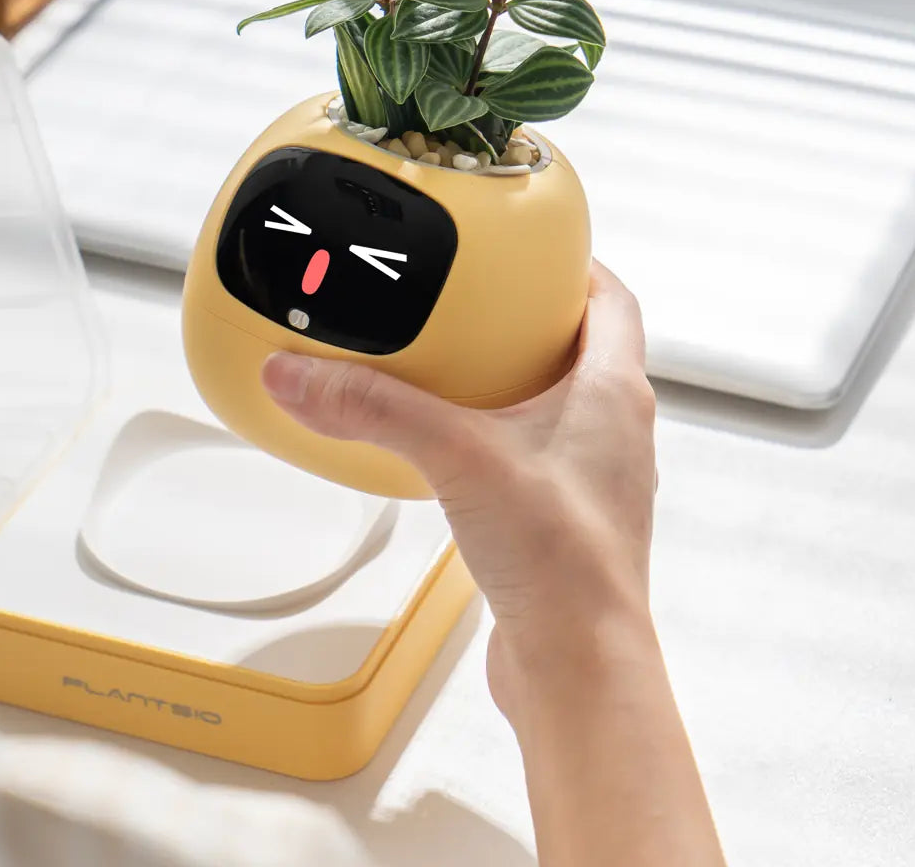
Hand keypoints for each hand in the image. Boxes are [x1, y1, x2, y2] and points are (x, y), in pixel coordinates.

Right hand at [261, 261, 656, 723]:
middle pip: (584, 348)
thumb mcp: (458, 457)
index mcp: (615, 392)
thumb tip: (300, 372)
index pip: (614, 298)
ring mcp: (593, 480)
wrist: (580, 668)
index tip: (529, 247)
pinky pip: (536, 457)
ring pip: (560, 405)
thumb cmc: (561, 564)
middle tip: (473, 301)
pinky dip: (498, 437)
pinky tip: (448, 448)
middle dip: (530, 319)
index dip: (574, 265)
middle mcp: (615, 431)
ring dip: (513, 380)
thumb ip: (375, 408)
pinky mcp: (565, 521)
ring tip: (450, 367)